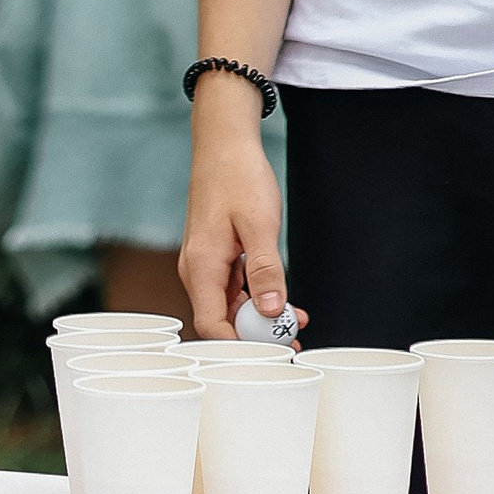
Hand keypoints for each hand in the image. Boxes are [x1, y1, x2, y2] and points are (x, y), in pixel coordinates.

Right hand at [179, 89, 306, 336]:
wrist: (224, 142)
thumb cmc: (237, 175)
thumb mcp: (258, 223)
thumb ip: (265, 270)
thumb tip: (273, 310)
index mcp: (200, 267)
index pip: (213, 327)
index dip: (242, 347)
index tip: (274, 352)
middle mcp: (197, 270)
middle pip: (221, 321)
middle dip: (256, 336)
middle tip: (293, 342)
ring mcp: (205, 264)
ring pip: (230, 306)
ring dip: (260, 318)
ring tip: (296, 322)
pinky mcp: (216, 256)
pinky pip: (234, 288)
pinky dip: (257, 297)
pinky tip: (283, 299)